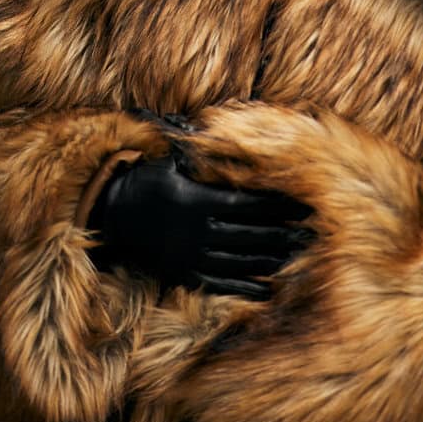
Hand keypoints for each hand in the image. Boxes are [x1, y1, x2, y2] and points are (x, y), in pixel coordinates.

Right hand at [87, 153, 313, 299]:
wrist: (109, 215)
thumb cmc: (145, 180)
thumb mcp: (170, 162)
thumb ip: (201, 155)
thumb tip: (231, 134)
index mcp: (197, 201)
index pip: (249, 204)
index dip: (279, 206)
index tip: (306, 206)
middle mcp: (196, 232)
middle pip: (250, 235)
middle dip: (284, 234)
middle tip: (313, 234)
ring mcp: (190, 257)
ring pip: (239, 261)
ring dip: (271, 260)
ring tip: (298, 257)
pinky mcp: (183, 275)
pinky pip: (220, 284)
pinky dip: (245, 287)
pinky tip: (268, 287)